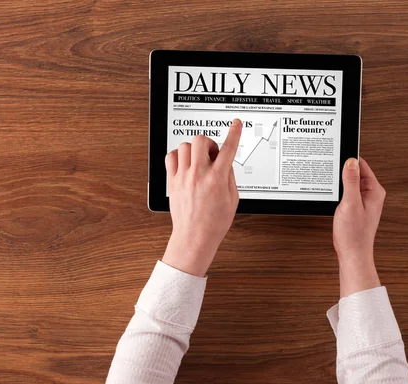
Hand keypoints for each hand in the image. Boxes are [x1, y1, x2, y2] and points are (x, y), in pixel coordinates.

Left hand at [162, 119, 241, 276]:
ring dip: (194, 149)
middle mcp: (199, 175)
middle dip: (209, 143)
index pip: (228, 149)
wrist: (194, 237)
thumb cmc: (214, 223)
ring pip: (185, 146)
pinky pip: (171, 157)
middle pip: (201, 141)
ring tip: (198, 161)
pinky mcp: (172, 182)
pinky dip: (178, 156)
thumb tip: (225, 161)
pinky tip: (185, 164)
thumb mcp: (233, 199)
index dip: (234, 133)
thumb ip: (229, 176)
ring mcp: (183, 177)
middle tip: (211, 154)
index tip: (236, 124)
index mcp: (217, 179)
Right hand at [334, 157, 385, 296]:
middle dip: (343, 170)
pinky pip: (346, 192)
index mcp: (374, 191)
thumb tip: (351, 162)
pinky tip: (332, 195)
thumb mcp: (350, 203)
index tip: (337, 155)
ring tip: (330, 182)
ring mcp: (363, 201)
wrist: (352, 253)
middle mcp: (371, 194)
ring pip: (349, 183)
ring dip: (340, 182)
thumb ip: (350, 181)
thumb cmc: (354, 234)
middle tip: (330, 169)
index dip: (348, 160)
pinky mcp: (355, 207)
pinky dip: (338, 191)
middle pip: (355, 172)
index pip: (362, 165)